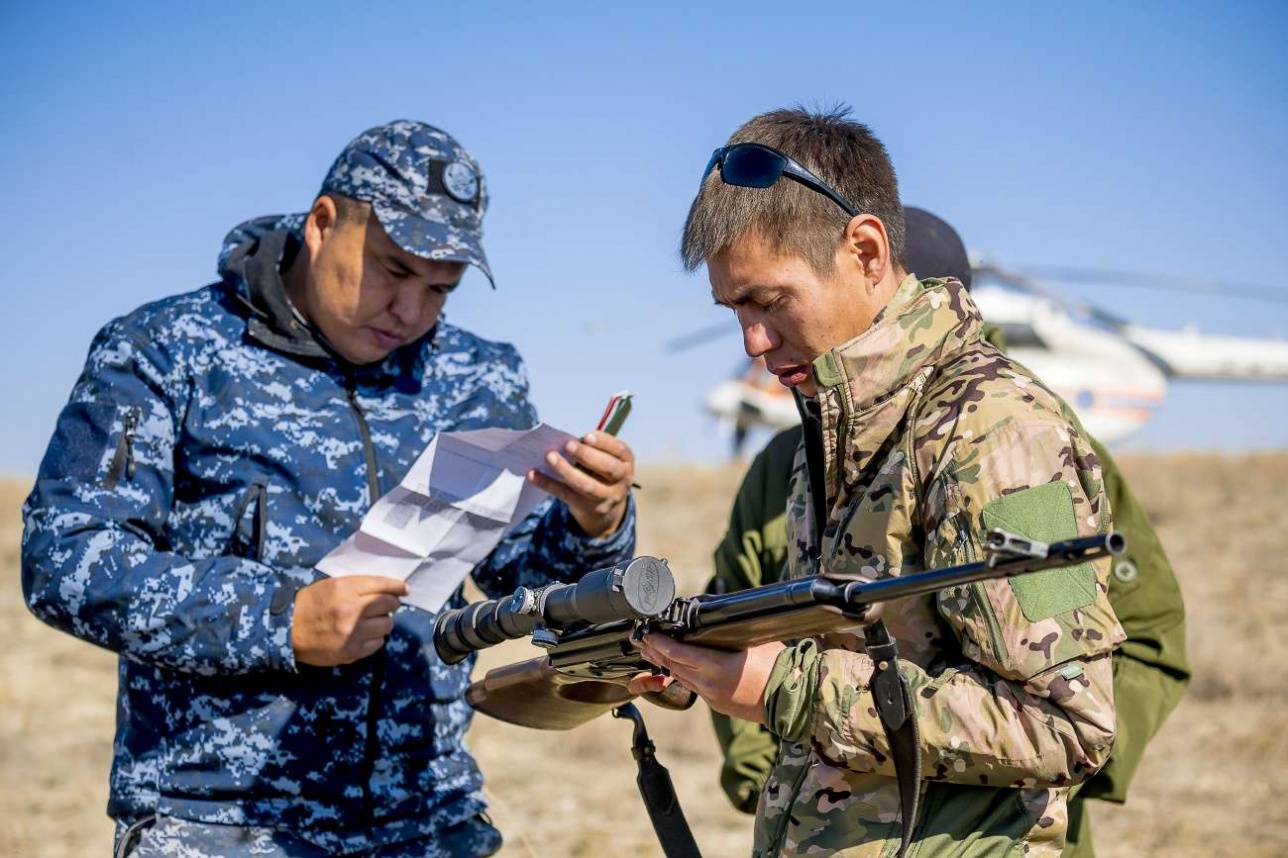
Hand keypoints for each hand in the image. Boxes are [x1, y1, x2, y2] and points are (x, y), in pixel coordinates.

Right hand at [291, 576, 407, 666]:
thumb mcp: (331, 585)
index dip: (397, 587)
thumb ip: (357, 585)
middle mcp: (353, 611)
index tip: (404, 589)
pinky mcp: (351, 651)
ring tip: (371, 622)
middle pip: (389, 605)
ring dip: (382, 622)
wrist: (288, 631)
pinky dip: (374, 639)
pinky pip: (377, 644)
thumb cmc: (310, 604)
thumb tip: (387, 588)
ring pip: (387, 625)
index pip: (382, 586)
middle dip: (390, 604)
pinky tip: (364, 635)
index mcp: (345, 589)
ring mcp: (353, 633)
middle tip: (385, 606)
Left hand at [527, 431, 633, 538]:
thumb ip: (593, 449)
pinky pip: (566, 494)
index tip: (586, 436)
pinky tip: (533, 474)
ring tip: (550, 457)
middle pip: (607, 468)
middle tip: (567, 444)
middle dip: (587, 455)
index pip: (619, 450)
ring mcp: (606, 497)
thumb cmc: (602, 472)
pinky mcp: (587, 507)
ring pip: (586, 485)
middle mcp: (621, 480)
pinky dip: (548, 484)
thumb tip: (562, 438)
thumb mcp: (606, 460)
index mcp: (626, 462)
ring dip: (566, 470)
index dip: (604, 442)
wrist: (607, 508)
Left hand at [627, 634, 784, 723]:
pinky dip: (683, 675)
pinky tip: (678, 669)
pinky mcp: (718, 704)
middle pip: (673, 667)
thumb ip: (729, 633)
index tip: (648, 634)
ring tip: (652, 655)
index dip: (660, 643)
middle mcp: (709, 685)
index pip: (678, 654)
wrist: (792, 700)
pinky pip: (695, 688)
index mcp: (716, 667)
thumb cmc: (778, 667)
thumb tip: (713, 618)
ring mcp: (713, 697)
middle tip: (642, 642)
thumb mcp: (753, 641)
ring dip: (665, 665)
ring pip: (682, 679)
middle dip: (656, 654)